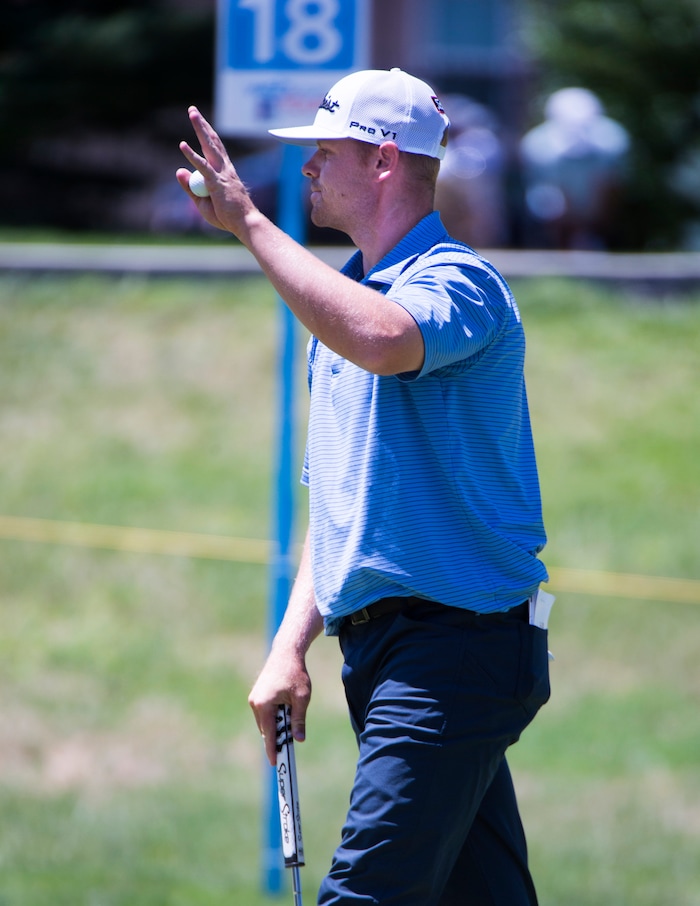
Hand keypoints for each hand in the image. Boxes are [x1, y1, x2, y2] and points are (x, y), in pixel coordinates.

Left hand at [176, 106, 257, 235]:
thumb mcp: (202, 202)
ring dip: (200, 129)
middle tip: (192, 110)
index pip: (214, 150)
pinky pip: (202, 166)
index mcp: (224, 173)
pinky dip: (191, 156)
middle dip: (202, 125)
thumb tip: (178, 169)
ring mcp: (221, 174)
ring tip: (192, 114)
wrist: (245, 224)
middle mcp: (224, 169)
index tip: (200, 123)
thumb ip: (189, 186)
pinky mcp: (216, 182)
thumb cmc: (228, 217)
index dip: (207, 135)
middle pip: (212, 142)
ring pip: (209, 146)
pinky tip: (182, 145)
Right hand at [249, 650, 311, 765]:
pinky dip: (274, 718)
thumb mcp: (302, 698)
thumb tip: (299, 739)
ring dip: (276, 726)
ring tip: (289, 727)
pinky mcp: (257, 695)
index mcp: (264, 705)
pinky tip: (284, 716)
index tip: (275, 762)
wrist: (286, 653)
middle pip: (266, 729)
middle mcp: (255, 703)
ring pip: (265, 721)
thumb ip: (299, 719)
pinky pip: (264, 713)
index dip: (272, 749)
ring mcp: (254, 698)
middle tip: (288, 749)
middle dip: (277, 738)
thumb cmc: (295, 674)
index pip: (268, 734)